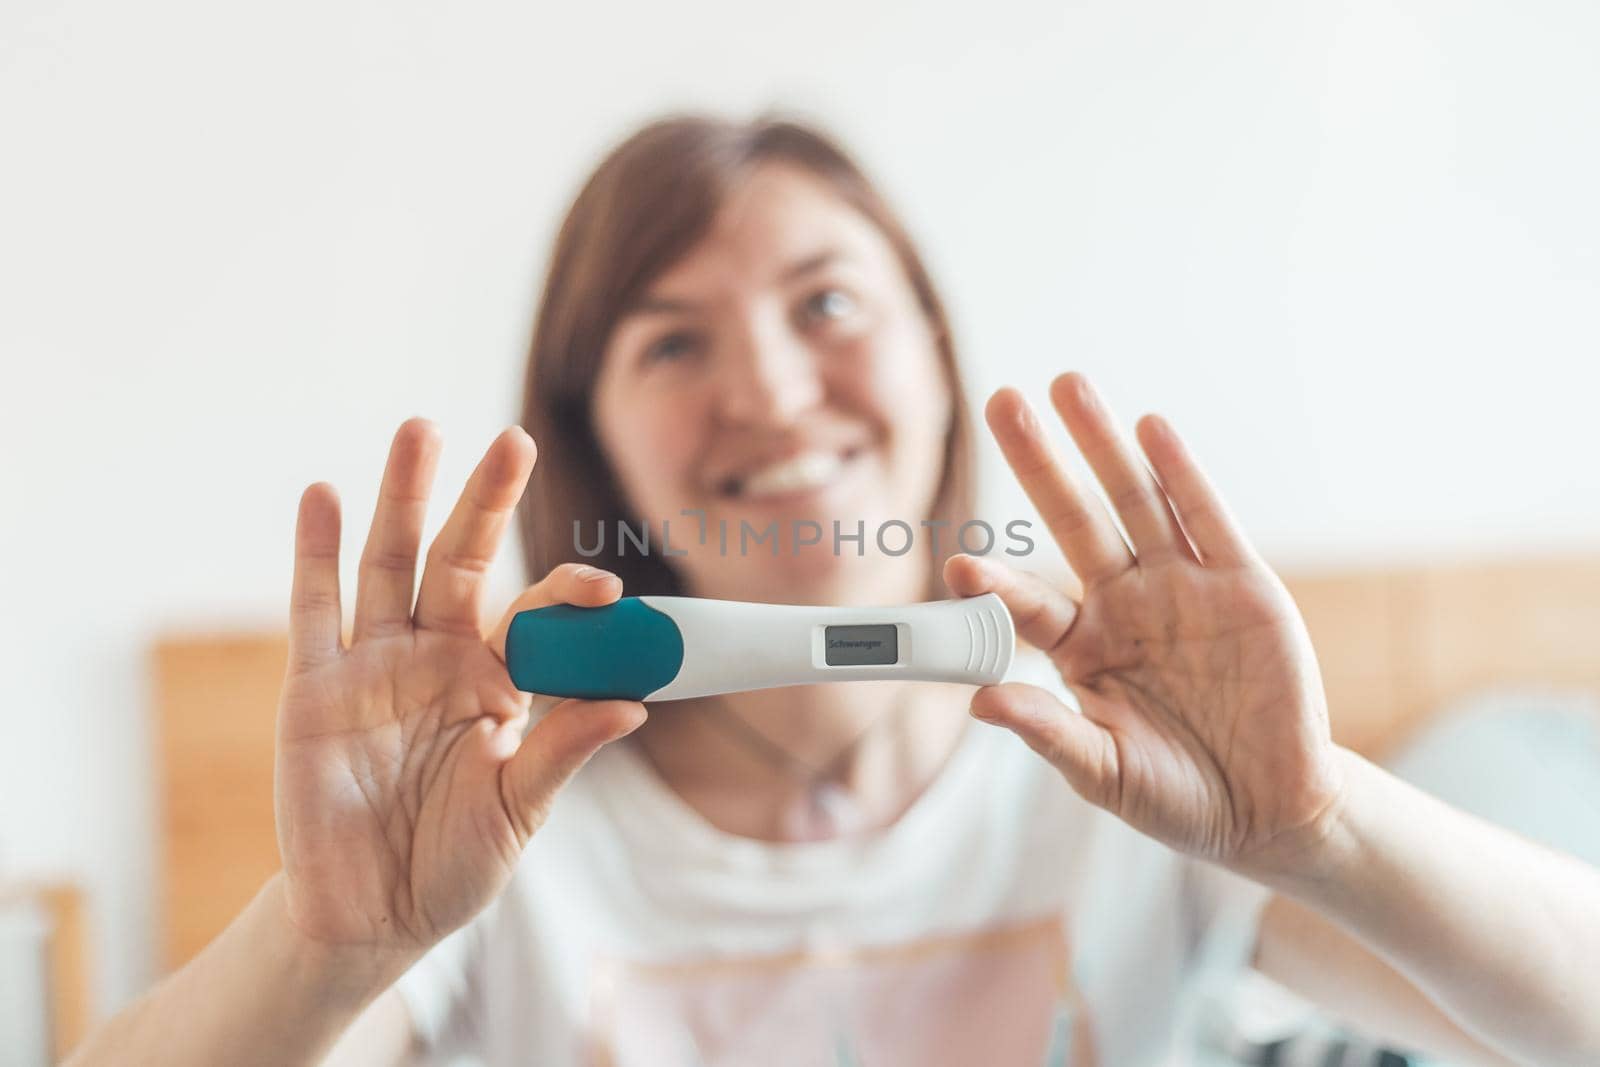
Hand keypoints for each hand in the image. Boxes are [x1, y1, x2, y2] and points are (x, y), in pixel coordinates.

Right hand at [275, 419, 644, 965]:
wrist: (370, 913)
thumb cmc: (455, 861)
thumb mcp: (518, 811)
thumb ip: (562, 751)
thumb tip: (634, 704)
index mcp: (498, 680)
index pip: (537, 618)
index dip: (568, 598)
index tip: (606, 593)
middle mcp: (439, 655)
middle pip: (463, 561)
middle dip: (485, 501)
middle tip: (512, 441)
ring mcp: (375, 663)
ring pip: (390, 564)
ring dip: (402, 498)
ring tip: (419, 430)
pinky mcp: (314, 686)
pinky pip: (315, 609)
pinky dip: (313, 553)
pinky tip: (321, 495)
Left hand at [945, 373, 1344, 870]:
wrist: (1272, 808)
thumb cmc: (1178, 795)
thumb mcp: (1108, 775)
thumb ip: (1051, 734)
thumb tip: (980, 703)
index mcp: (1082, 649)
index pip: (1029, 606)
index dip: (997, 583)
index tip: (959, 561)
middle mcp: (1124, 604)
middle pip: (1073, 520)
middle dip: (1039, 461)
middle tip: (1001, 401)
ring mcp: (1182, 588)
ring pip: (1135, 502)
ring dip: (1103, 444)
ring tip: (1069, 385)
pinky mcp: (1241, 586)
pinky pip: (1206, 520)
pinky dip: (1182, 474)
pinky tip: (1151, 429)